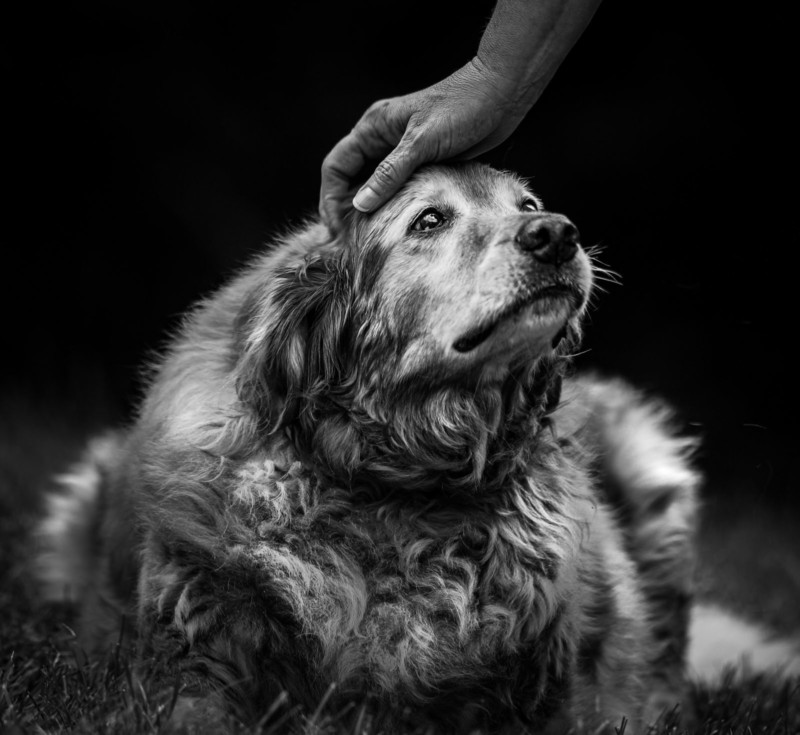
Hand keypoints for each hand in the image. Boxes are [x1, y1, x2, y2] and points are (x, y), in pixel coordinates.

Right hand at [319, 57, 532, 230]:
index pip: (336, 166)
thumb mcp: (421, 142)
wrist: (501, 93)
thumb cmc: (462, 108)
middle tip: (351, 242)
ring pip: (375, 185)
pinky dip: (394, 205)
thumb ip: (390, 174)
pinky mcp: (424, 160)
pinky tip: (397, 224)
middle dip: (347, 209)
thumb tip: (360, 205)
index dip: (331, 199)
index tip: (337, 230)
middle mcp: (382, 139)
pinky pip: (400, 187)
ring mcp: (402, 150)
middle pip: (351, 179)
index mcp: (373, 128)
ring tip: (370, 239)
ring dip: (371, 209)